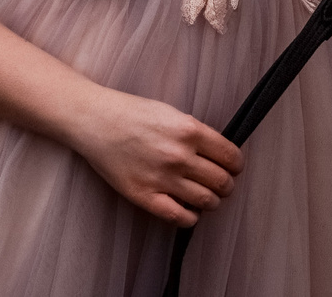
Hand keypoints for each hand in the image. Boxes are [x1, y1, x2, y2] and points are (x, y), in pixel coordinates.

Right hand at [68, 87, 244, 225]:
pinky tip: (189, 211)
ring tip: (206, 197)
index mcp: (189, 130)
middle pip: (222, 181)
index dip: (236, 165)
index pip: (230, 156)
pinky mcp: (144, 196)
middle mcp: (179, 155)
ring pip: (206, 201)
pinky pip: (179, 217)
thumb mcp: (171, 113)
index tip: (234, 168)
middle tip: (222, 185)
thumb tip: (218, 154)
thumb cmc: (131, 113)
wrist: (95, 120)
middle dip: (226, 185)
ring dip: (211, 201)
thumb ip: (195, 133)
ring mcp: (162, 178)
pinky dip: (190, 217)